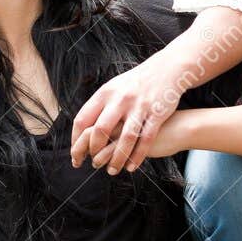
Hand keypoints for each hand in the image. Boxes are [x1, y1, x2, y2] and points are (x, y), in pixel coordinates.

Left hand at [70, 59, 186, 173]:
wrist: (165, 70)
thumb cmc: (135, 83)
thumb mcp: (113, 88)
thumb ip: (98, 106)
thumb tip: (81, 128)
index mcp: (105, 93)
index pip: (82, 120)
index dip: (76, 140)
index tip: (75, 153)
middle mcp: (120, 99)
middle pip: (101, 130)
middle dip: (93, 150)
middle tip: (91, 162)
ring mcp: (139, 107)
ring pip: (125, 138)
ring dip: (117, 158)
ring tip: (112, 170)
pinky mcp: (156, 114)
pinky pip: (145, 139)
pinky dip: (137, 156)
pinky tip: (131, 167)